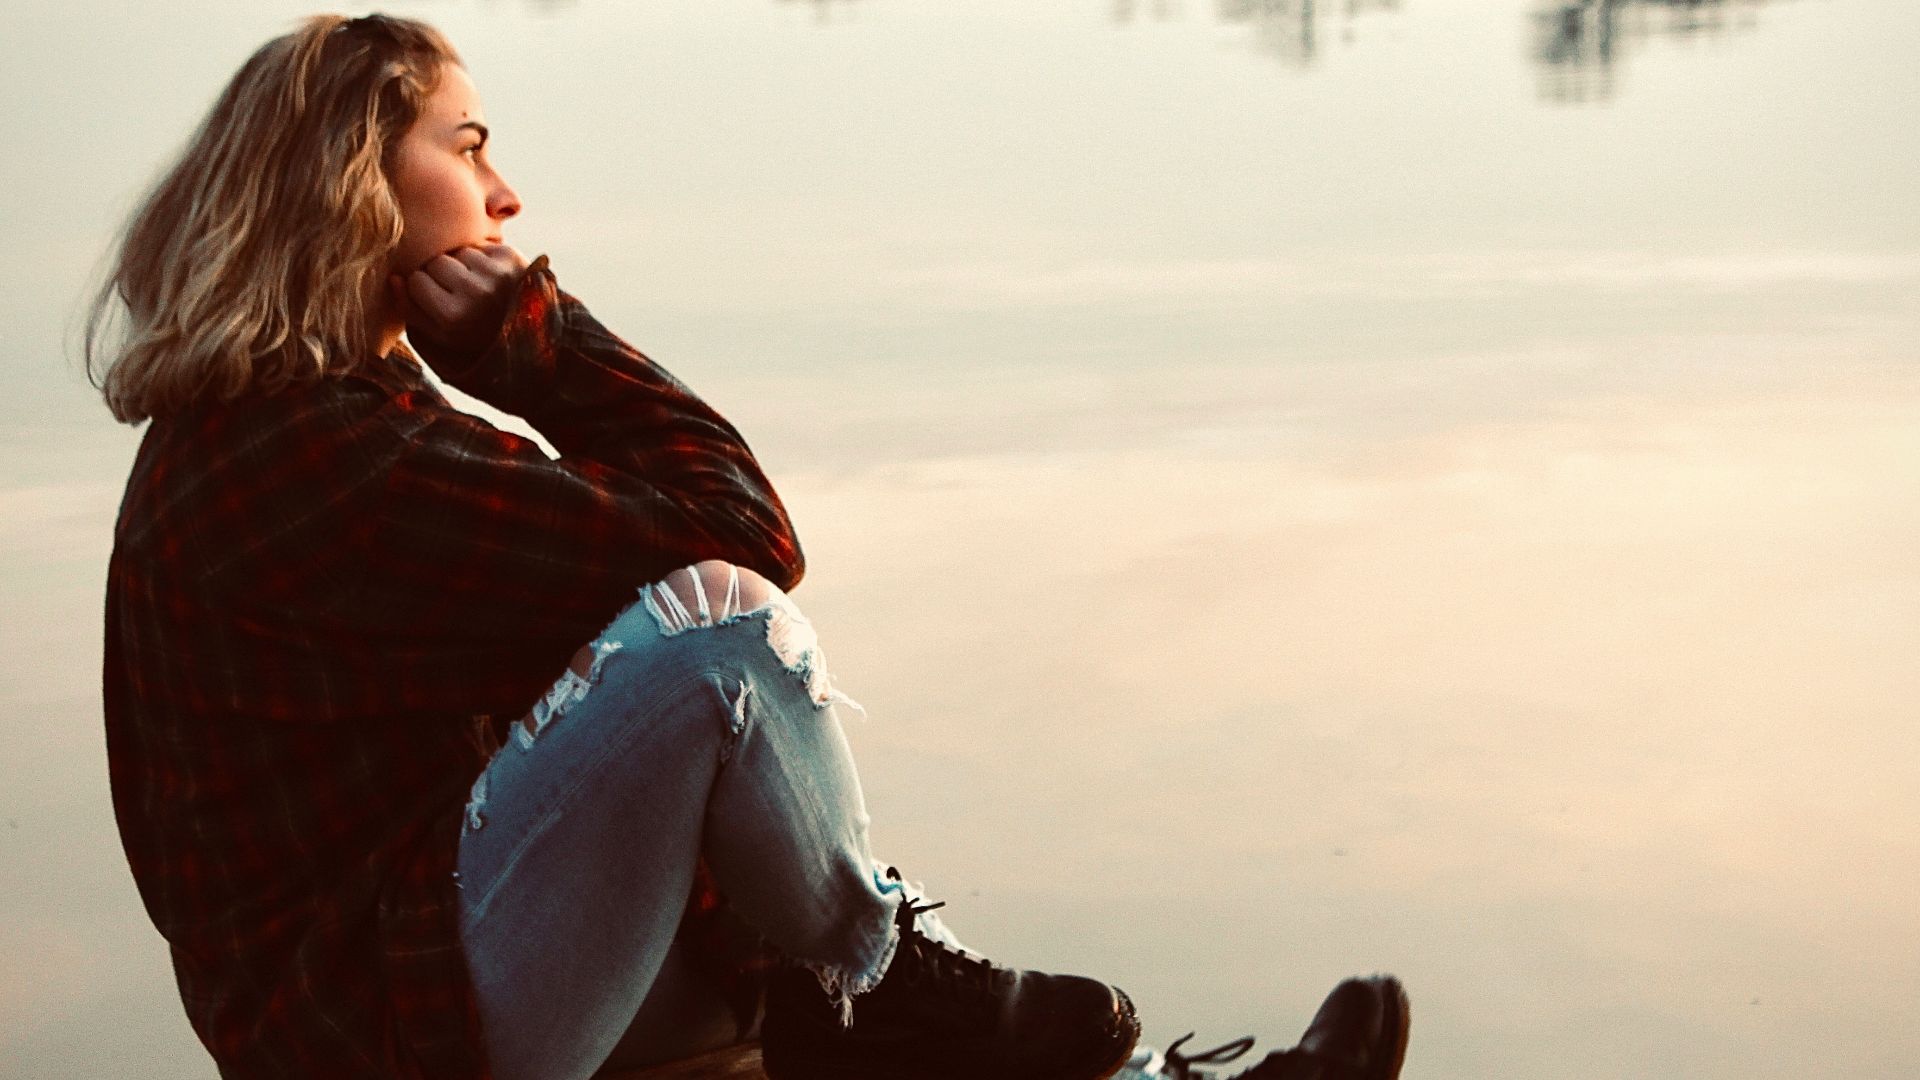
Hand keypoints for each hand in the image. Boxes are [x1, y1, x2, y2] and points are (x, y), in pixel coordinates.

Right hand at [391, 243, 529, 356]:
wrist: (529, 328)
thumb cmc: (476, 332)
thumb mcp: (441, 333)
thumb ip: (410, 309)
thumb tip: (394, 278)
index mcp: (453, 316)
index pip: (416, 281)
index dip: (424, 289)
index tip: (439, 301)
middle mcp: (475, 293)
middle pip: (434, 262)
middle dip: (441, 274)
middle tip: (458, 292)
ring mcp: (495, 273)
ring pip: (456, 251)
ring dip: (461, 264)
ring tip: (476, 284)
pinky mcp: (509, 256)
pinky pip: (478, 245)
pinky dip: (481, 257)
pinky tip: (491, 276)